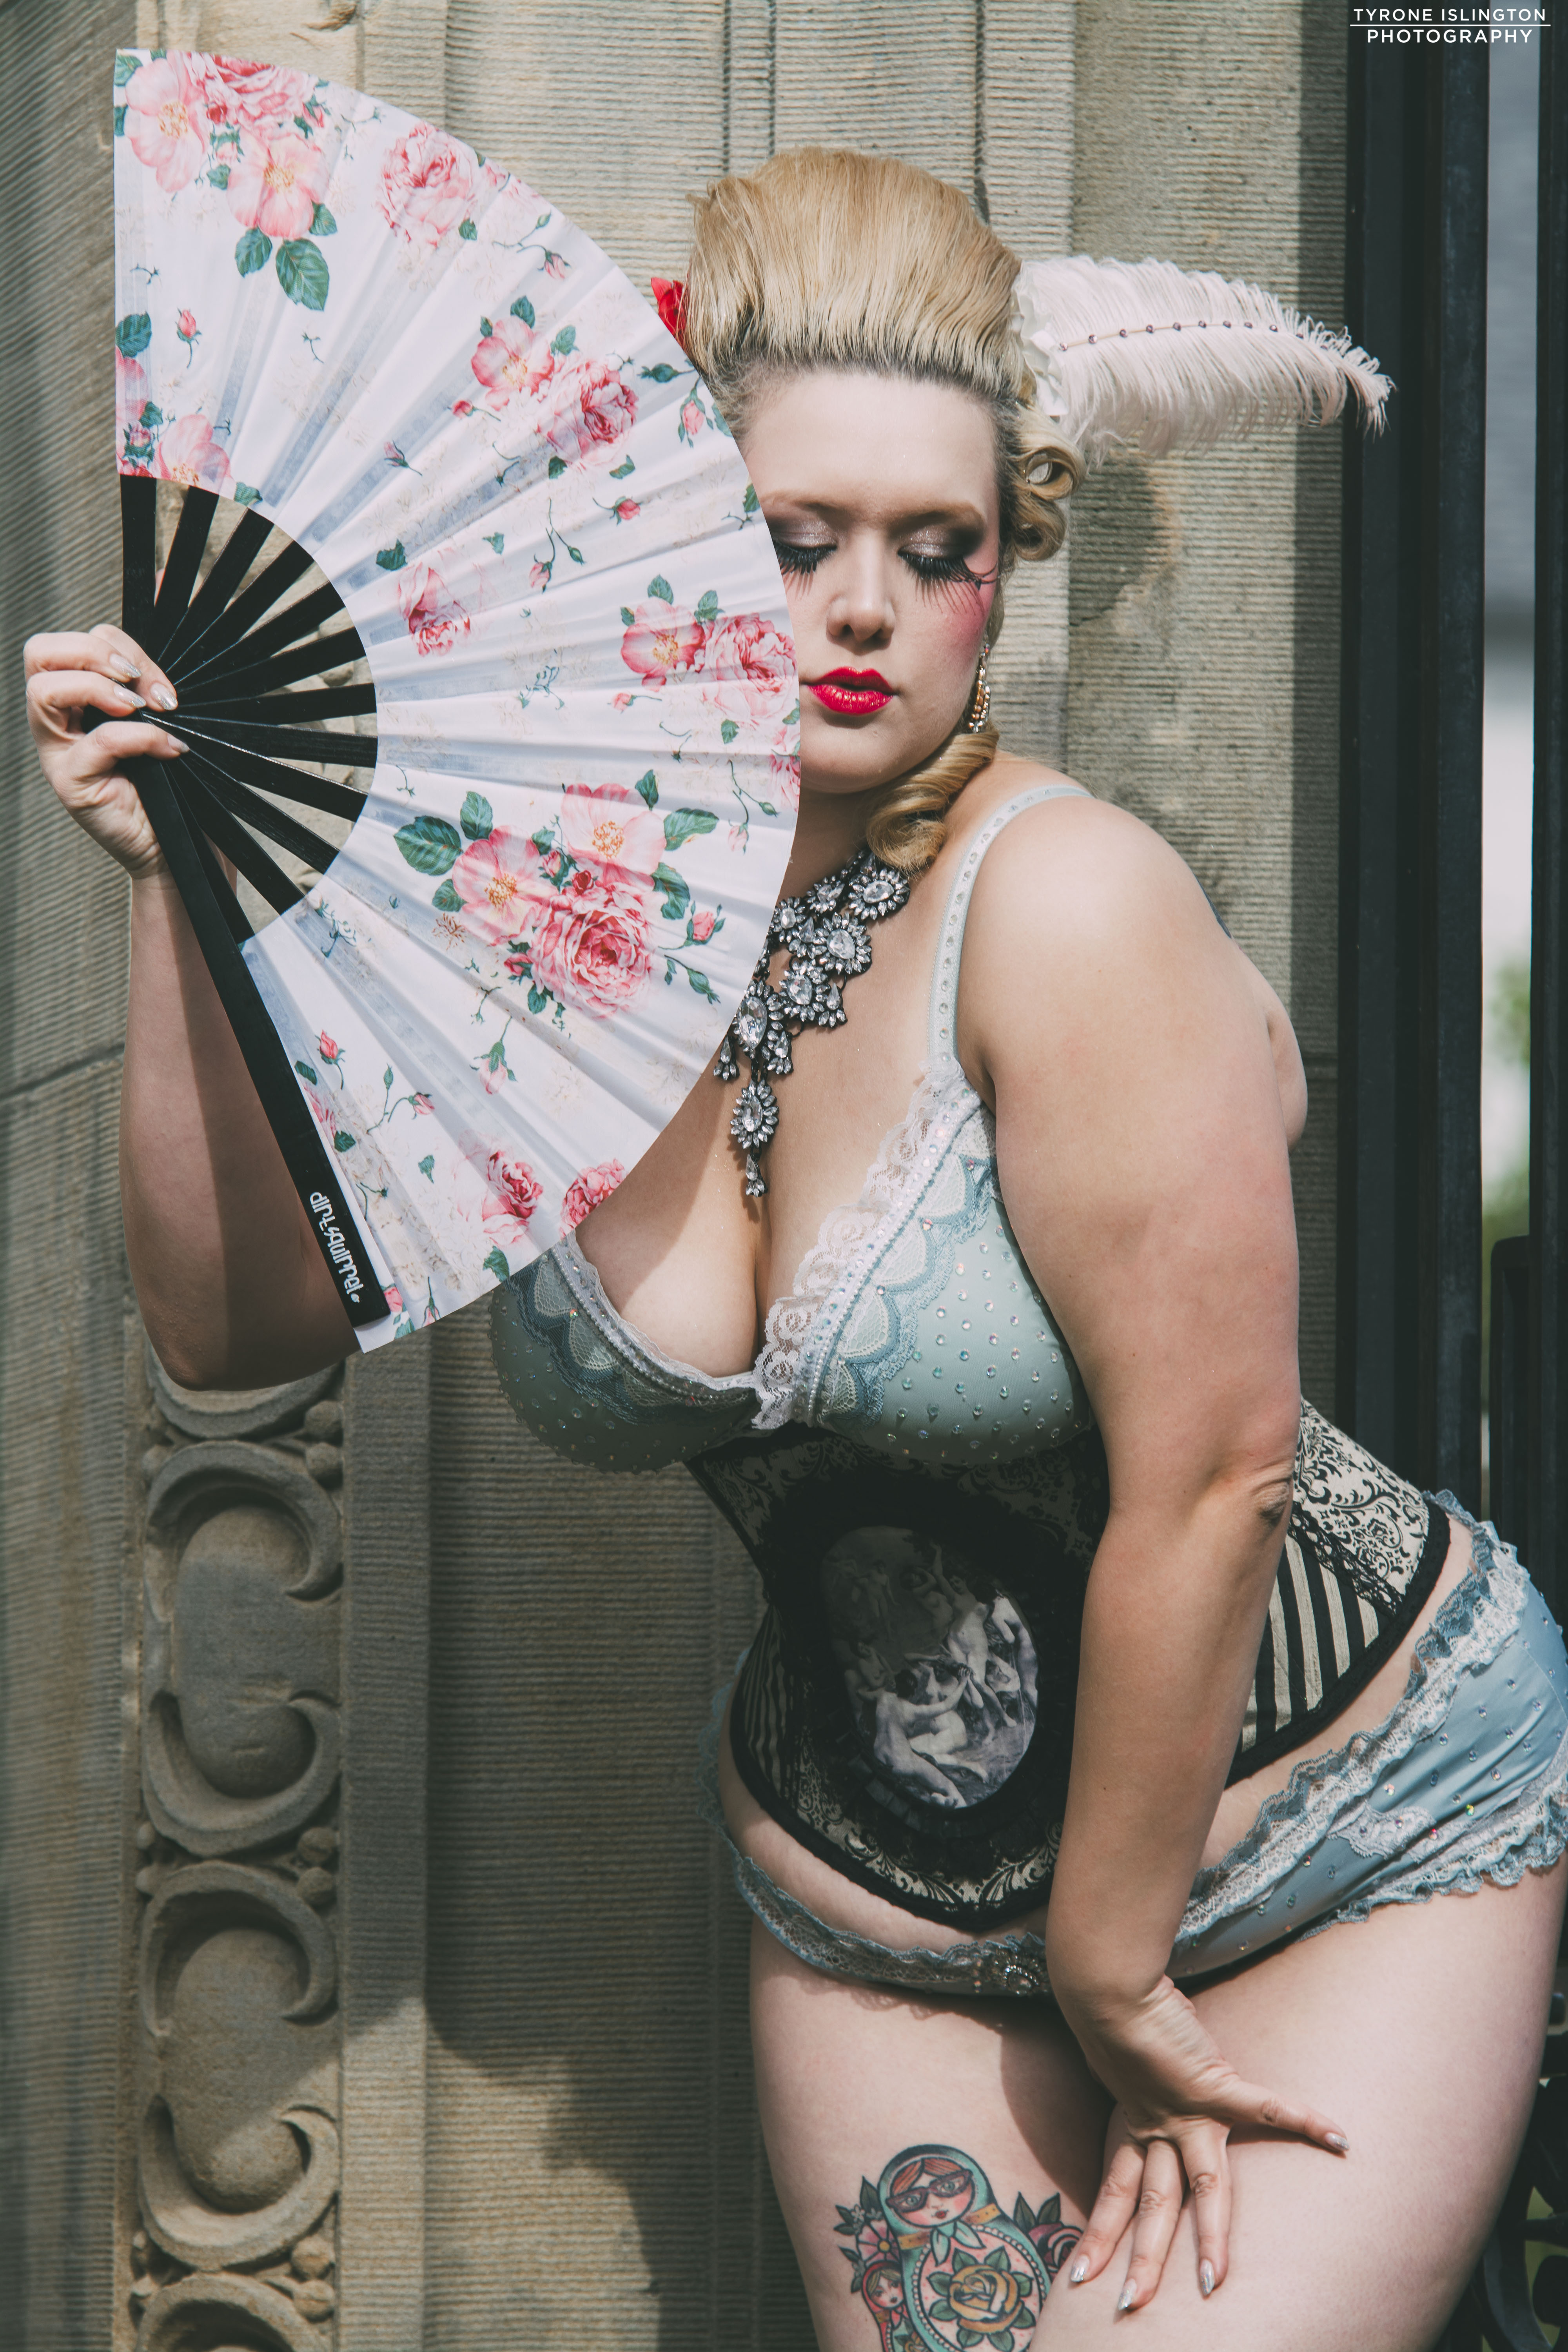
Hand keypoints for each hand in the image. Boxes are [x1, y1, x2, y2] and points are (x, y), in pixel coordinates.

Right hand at [24, 624, 185, 880]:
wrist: (182, 841)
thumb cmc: (174, 774)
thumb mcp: (169, 707)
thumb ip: (159, 652)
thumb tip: (163, 578)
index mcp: (77, 695)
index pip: (71, 640)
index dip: (116, 644)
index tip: (160, 680)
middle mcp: (57, 719)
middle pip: (39, 652)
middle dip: (94, 652)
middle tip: (140, 683)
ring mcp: (57, 752)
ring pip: (42, 690)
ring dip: (98, 686)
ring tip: (144, 709)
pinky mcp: (71, 785)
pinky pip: (94, 743)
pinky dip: (139, 739)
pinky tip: (171, 750)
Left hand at [1059, 1974, 1346, 2310]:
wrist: (1111, 1985)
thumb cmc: (1117, 2014)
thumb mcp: (1119, 2063)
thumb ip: (1134, 2084)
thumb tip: (1136, 2080)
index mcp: (1134, 2127)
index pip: (1115, 2194)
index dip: (1100, 2234)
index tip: (1082, 2274)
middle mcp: (1157, 2129)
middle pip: (1151, 2207)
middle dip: (1143, 2260)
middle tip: (1127, 2308)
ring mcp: (1187, 2112)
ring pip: (1200, 2188)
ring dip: (1208, 2235)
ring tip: (1215, 2282)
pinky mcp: (1214, 2085)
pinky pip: (1267, 2107)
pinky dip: (1304, 2121)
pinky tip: (1339, 2138)